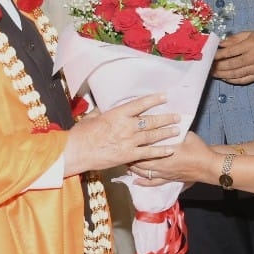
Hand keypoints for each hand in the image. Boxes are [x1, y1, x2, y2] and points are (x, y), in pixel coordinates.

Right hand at [63, 94, 179, 174]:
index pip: (139, 104)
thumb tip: (105, 108)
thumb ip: (102, 112)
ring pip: (152, 136)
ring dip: (166, 133)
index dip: (153, 100)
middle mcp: (126, 126)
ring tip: (176, 130)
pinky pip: (148, 153)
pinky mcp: (128, 156)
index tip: (164, 97)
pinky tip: (170, 149)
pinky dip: (160, 151)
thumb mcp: (92, 117)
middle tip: (177, 116)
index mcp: (117, 114)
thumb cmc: (81, 134)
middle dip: (165, 118)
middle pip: (150, 120)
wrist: (76, 152)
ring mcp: (128, 142)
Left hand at [130, 132, 218, 185]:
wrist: (209, 165)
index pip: (143, 151)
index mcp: (163, 153)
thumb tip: (164, 121)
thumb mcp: (184, 135)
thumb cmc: (198, 148)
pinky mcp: (169, 179)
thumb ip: (172, 130)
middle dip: (130, 158)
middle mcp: (161, 165)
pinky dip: (144, 182)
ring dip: (134, 169)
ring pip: (144, 173)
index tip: (125, 142)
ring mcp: (164, 174)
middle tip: (122, 153)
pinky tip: (136, 182)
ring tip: (125, 164)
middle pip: (140, 163)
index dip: (133, 147)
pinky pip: (154, 182)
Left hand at [212, 31, 253, 84]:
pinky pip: (243, 80)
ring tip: (213, 74)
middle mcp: (253, 58)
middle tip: (208, 67)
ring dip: (222, 75)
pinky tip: (224, 78)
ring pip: (236, 74)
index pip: (230, 52)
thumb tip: (219, 45)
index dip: (218, 55)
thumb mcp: (248, 34)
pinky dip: (232, 80)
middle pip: (231, 64)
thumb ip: (233, 39)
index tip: (209, 57)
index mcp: (250, 45)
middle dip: (218, 66)